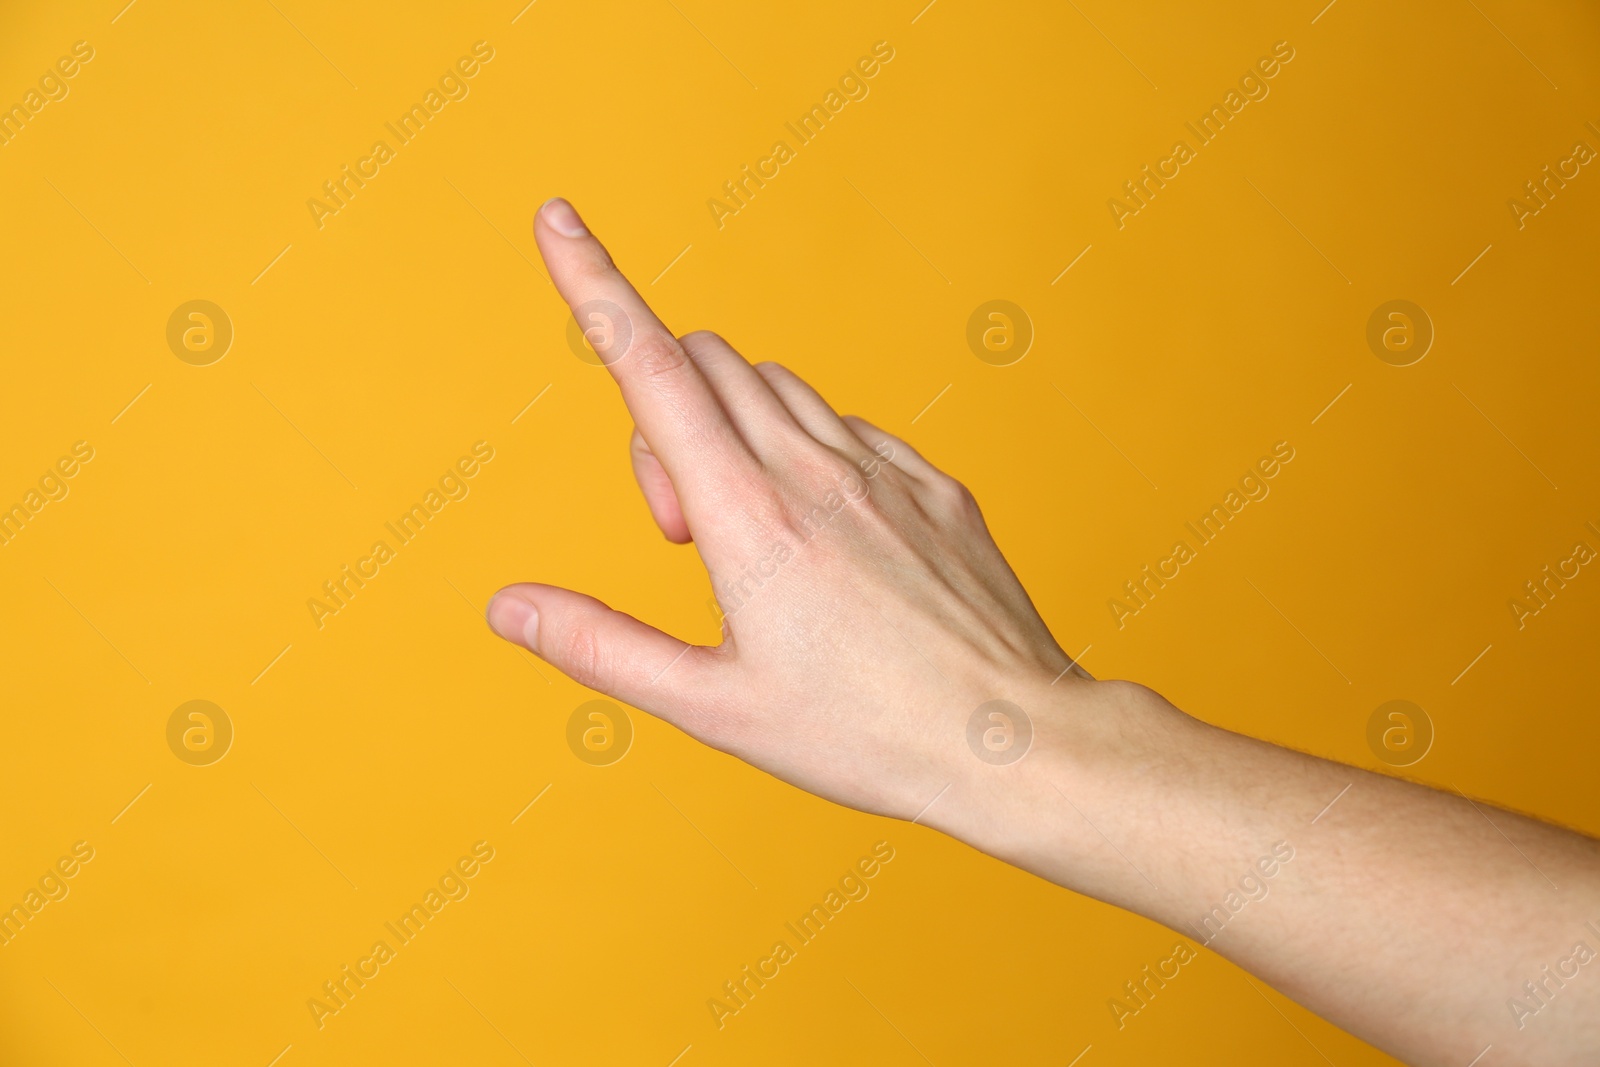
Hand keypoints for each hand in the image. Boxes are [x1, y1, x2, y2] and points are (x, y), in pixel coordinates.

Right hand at [487, 198, 1091, 824]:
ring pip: (778, 387)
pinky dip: (810, 453)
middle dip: (663, 414)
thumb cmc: (862, 736)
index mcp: (749, 518)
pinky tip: (830, 541)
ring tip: (756, 541)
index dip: (593, 286)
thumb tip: (507, 606)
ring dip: (733, 428)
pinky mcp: (935, 485)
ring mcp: (884, 470)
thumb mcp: (714, 706)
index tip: (557, 218)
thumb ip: (600, 646)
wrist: (1011, 740)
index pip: (650, 369)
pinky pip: (849, 428)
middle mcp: (816, 471)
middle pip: (707, 362)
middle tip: (684, 532)